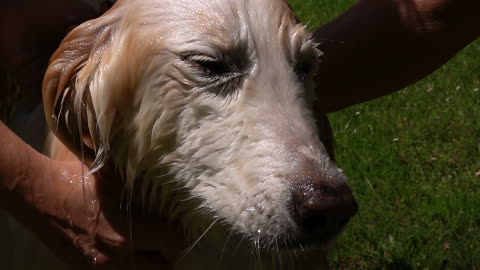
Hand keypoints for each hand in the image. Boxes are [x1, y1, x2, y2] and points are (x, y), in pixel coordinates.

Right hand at [1, 122, 184, 268]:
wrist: (40, 194)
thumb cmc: (79, 181)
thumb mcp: (116, 179)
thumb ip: (144, 189)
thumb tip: (172, 189)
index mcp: (127, 233)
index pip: (173, 241)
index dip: (180, 232)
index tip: (181, 223)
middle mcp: (117, 256)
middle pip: (162, 266)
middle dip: (167, 251)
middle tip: (167, 237)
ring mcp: (101, 268)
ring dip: (150, 261)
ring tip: (149, 245)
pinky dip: (129, 264)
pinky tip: (128, 250)